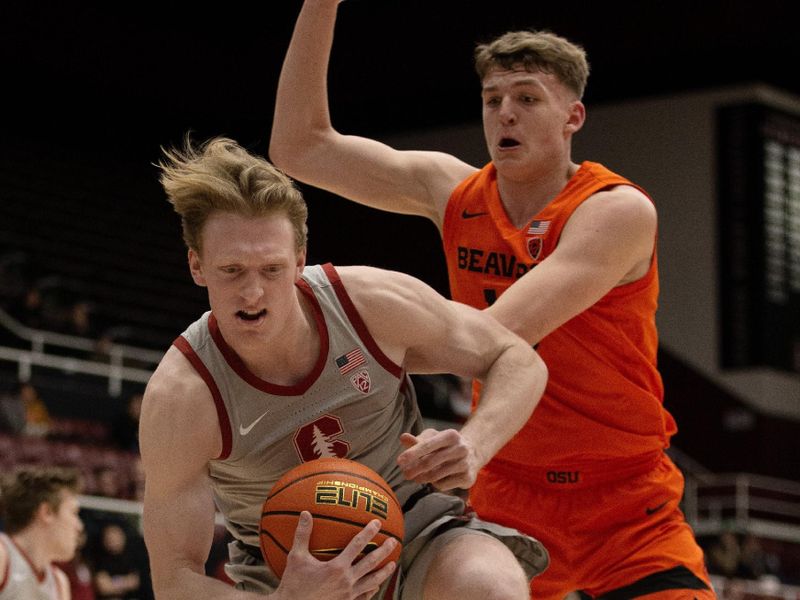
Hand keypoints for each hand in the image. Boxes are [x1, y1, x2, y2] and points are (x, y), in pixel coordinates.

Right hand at [275, 512, 396, 599]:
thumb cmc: (293, 584)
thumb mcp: (296, 558)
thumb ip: (302, 535)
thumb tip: (305, 513)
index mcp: (337, 567)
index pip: (357, 545)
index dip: (368, 532)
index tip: (378, 522)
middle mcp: (346, 581)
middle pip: (371, 563)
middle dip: (384, 551)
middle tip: (394, 541)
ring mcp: (348, 595)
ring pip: (372, 582)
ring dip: (384, 572)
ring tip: (393, 564)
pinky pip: (364, 597)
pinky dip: (372, 590)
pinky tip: (375, 587)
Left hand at [396, 428, 479, 489]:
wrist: (473, 453)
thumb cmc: (446, 444)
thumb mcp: (434, 438)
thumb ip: (418, 440)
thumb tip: (403, 437)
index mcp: (451, 435)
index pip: (428, 445)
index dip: (412, 453)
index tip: (399, 461)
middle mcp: (460, 448)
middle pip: (430, 462)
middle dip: (414, 469)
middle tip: (405, 474)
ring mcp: (465, 464)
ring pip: (435, 476)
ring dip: (421, 478)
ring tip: (415, 477)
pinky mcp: (467, 478)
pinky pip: (443, 485)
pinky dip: (435, 484)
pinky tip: (435, 480)